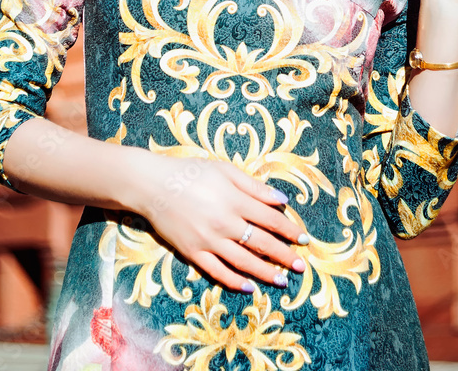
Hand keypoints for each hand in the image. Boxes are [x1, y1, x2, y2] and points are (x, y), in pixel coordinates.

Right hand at [139, 153, 307, 292]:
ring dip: (266, 273)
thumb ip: (254, 186)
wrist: (153, 185)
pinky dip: (235, 281)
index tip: (304, 239)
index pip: (271, 219)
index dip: (290, 230)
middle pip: (262, 243)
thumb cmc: (191, 172)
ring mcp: (209, 241)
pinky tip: (250, 287)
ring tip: (282, 280)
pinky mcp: (193, 253)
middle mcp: (225, 223)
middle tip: (301, 265)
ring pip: (244, 262)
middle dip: (285, 255)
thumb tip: (282, 199)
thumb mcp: (225, 170)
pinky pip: (218, 272)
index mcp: (235, 200)